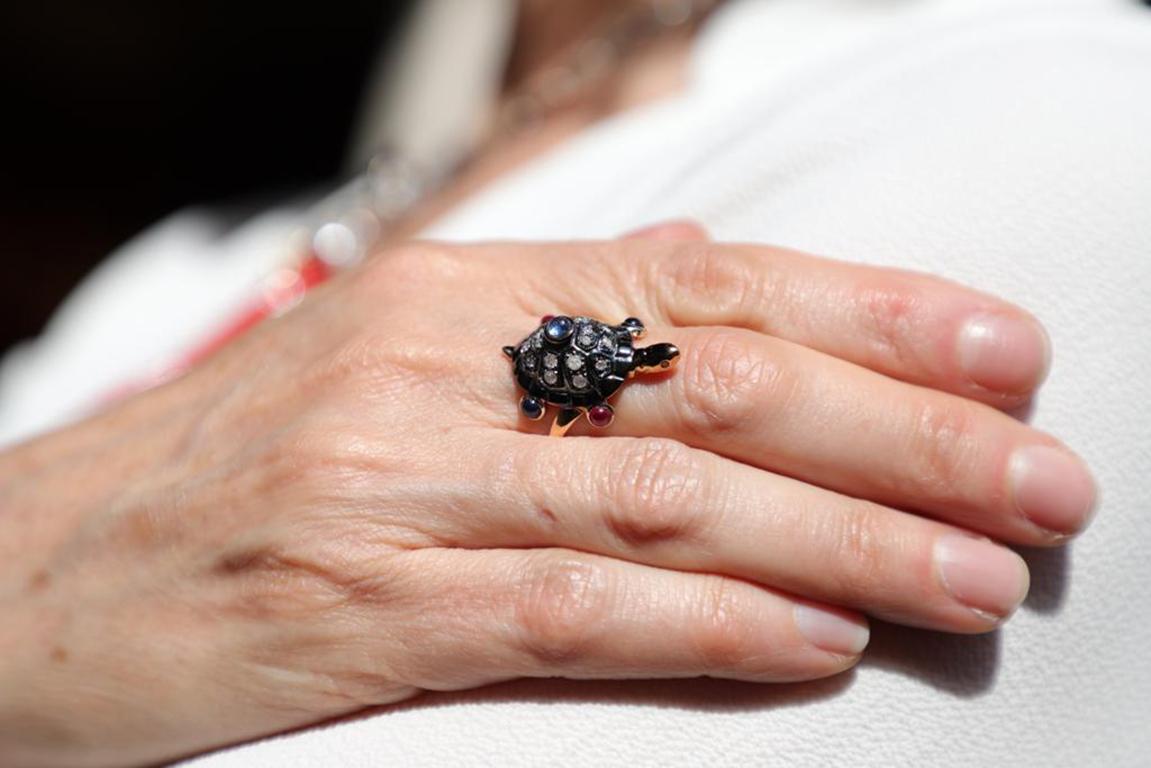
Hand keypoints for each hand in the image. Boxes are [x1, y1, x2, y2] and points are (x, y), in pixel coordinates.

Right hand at [0, 234, 1094, 765]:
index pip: (703, 282)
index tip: (999, 349)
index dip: (868, 309)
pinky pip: (576, 608)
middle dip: (902, 432)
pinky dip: (713, 623)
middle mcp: (433, 366)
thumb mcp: (394, 366)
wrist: (36, 573)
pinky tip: (819, 640)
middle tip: (1041, 477)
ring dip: (847, 537)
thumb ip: (551, 341)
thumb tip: (722, 325)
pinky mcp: (362, 610)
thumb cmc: (238, 468)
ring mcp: (397, 485)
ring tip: (977, 573)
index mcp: (452, 290)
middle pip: (718, 387)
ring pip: (671, 499)